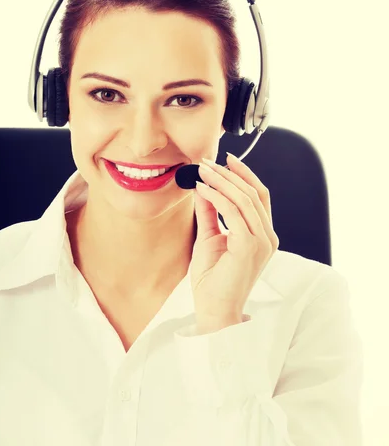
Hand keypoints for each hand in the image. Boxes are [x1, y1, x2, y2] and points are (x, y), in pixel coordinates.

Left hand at [191, 152, 278, 323]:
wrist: (213, 310)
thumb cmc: (212, 280)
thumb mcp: (209, 238)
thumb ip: (210, 213)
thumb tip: (204, 187)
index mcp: (263, 235)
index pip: (259, 196)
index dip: (245, 175)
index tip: (226, 160)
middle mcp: (268, 237)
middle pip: (253, 193)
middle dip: (229, 174)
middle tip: (207, 162)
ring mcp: (262, 242)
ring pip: (245, 198)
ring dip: (222, 181)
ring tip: (202, 171)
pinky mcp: (249, 246)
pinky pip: (233, 211)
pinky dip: (217, 196)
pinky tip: (203, 189)